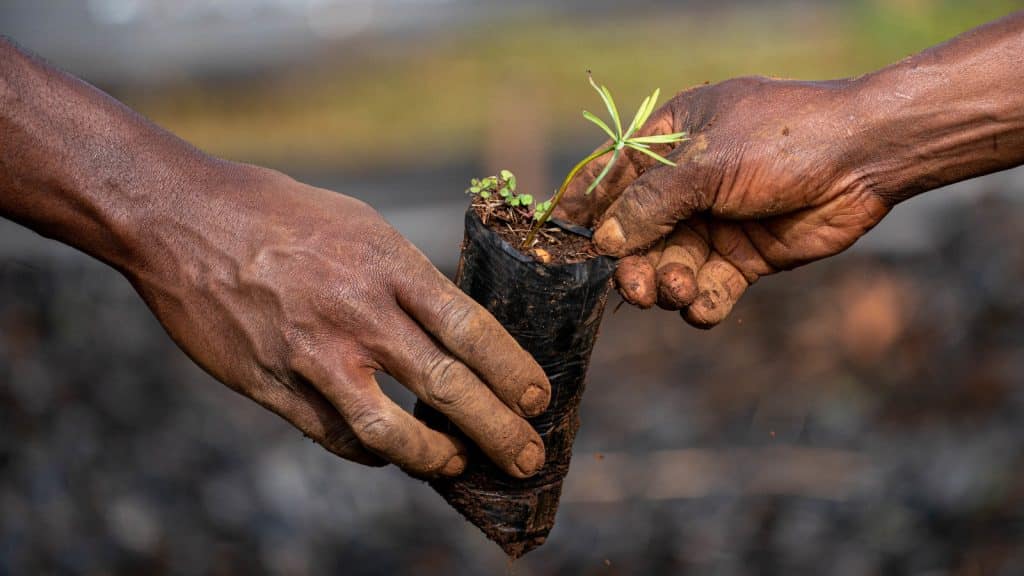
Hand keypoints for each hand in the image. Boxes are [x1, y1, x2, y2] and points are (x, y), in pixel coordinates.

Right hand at [125, 165, 549, 478]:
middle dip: (498, 430)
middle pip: (447, 387)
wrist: (179, 219)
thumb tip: (449, 326)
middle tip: (528, 456)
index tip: (538, 396)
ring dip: (436, 458)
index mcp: (386, 265)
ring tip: (459, 465)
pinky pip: (334, 436)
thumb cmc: (276, 212)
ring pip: (391, 432)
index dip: (512, 371)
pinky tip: (388, 453)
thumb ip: (403, 278)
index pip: (470, 329)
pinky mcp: (271, 386)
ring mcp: (312, 356)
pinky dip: (371, 452)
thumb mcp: (358, 224)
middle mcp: (357, 315)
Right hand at [555, 76, 891, 327]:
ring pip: (671, 264)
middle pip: (639, 233)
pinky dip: (704, 303)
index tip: (569, 239)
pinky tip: (705, 307)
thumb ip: (650, 204)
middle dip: (635, 263)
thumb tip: (603, 239)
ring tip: (680, 289)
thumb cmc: (781, 140)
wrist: (865, 159)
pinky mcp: (744, 258)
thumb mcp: (706, 165)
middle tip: (638, 289)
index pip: (616, 178)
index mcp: (671, 141)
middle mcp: (688, 184)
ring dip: (669, 283)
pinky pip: (710, 287)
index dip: (591, 210)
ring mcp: (716, 222)